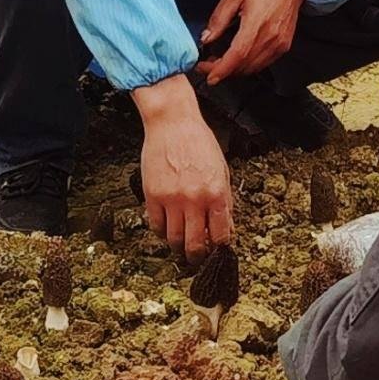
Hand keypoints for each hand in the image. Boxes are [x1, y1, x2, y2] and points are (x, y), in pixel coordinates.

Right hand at [133, 71, 235, 254]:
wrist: (172, 122)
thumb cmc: (199, 142)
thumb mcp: (222, 169)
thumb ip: (225, 200)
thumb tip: (226, 228)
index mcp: (216, 193)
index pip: (221, 234)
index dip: (220, 248)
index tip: (218, 251)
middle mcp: (194, 199)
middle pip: (196, 244)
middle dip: (198, 256)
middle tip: (198, 257)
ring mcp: (171, 199)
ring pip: (174, 239)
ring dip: (179, 246)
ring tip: (182, 244)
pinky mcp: (152, 195)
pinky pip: (156, 226)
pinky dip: (161, 232)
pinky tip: (167, 227)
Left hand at [196, 0, 305, 87]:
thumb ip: (219, 18)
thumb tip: (207, 38)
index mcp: (257, 22)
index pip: (238, 55)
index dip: (222, 69)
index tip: (209, 75)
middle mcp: (271, 37)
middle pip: (244, 65)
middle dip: (223, 70)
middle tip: (207, 65)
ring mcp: (279, 43)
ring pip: (253, 68)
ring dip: (235, 70)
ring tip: (220, 62)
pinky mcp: (284, 46)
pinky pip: (263, 63)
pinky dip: (248, 66)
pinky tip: (239, 58)